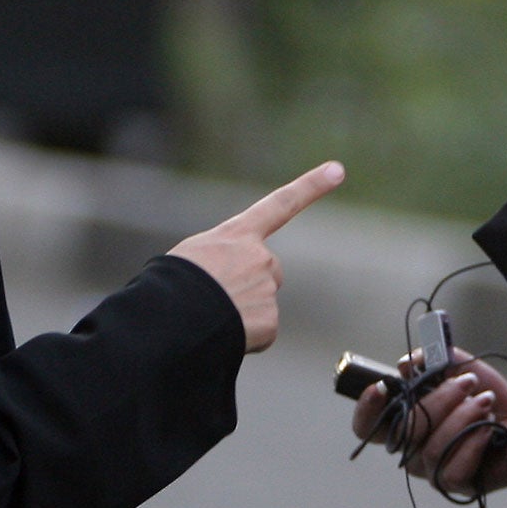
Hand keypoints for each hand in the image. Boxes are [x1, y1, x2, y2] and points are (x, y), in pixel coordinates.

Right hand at [169, 161, 344, 351]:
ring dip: (241, 311)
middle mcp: (260, 257)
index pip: (280, 204)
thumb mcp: (191, 256)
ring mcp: (268, 289)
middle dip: (247, 285)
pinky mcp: (270, 322)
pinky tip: (222, 333)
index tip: (337, 171)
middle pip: (266, 271)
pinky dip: (245, 336)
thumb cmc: (169, 286)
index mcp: (238, 235)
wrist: (169, 321)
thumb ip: (223, 258)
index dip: (311, 187)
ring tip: (211, 316)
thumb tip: (232, 285)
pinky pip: (260, 331)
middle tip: (214, 298)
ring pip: (260, 303)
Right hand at [351, 353, 506, 494]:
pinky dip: (473, 443)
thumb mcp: (461, 369)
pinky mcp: (457, 485)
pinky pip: (452, 470)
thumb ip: (433, 360)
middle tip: (469, 383)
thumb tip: (406, 363)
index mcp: (408, 423)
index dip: (366, 409)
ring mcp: (433, 471)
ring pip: (431, 448)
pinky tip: (489, 429)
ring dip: (463, 418)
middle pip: (404, 431)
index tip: (382, 386)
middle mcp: (413, 451)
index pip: (369, 427)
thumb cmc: (488, 399)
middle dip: (438, 399)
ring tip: (486, 404)